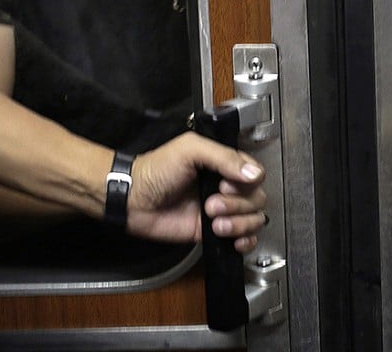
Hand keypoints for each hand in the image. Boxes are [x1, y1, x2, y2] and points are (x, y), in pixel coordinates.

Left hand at [127, 132, 266, 251]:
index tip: (225, 184)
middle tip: (212, 204)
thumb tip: (254, 174)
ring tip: (214, 222)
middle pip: (258, 198)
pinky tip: (234, 239)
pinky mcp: (214, 232)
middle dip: (238, 204)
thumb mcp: (191, 150)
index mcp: (224, 165)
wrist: (133, 200)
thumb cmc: (156, 170)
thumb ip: (224, 157)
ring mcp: (222, 211)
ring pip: (255, 219)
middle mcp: (227, 187)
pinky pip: (244, 238)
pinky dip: (246, 240)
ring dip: (239, 223)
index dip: (247, 183)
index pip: (256, 174)